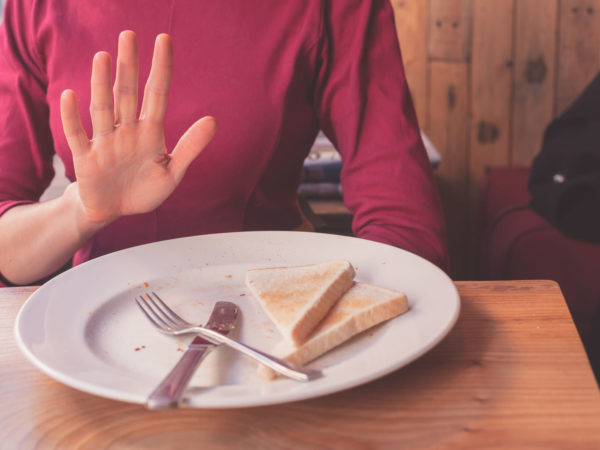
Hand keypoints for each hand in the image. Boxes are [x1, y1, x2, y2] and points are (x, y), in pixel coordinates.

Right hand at [60, 31, 216, 222]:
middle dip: (129, 66)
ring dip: (102, 84)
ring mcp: (104, 142)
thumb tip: (213, 120)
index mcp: (150, 132)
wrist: (115, 210)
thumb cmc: (145, 189)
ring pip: (103, 109)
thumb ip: (190, 147)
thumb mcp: (172, 171)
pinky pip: (77, 135)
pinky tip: (71, 95)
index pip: (157, 94)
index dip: (161, 68)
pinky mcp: (85, 158)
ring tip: (103, 57)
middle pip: (127, 94)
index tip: (164, 40)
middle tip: (129, 35)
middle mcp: (127, 131)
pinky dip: (73, 117)